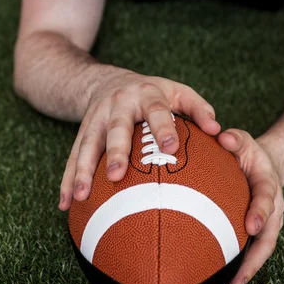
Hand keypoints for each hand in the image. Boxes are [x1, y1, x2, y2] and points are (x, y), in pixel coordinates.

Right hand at [58, 69, 219, 209]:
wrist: (106, 80)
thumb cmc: (153, 93)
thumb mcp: (177, 91)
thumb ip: (198, 108)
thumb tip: (218, 130)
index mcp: (146, 94)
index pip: (156, 109)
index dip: (163, 127)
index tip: (171, 148)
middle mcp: (118, 104)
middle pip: (116, 127)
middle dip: (116, 151)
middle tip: (117, 175)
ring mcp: (96, 117)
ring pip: (88, 143)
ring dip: (83, 170)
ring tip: (81, 196)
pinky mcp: (81, 131)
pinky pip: (73, 156)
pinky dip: (68, 179)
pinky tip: (66, 203)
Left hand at [217, 129, 283, 283]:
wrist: (263, 164)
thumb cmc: (248, 153)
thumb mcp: (243, 140)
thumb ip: (235, 139)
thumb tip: (222, 137)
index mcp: (269, 185)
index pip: (267, 199)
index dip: (260, 212)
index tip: (252, 226)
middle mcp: (273, 209)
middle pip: (268, 238)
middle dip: (255, 258)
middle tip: (238, 276)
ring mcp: (267, 224)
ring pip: (261, 251)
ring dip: (247, 271)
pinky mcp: (257, 233)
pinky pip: (251, 252)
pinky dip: (240, 268)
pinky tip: (222, 283)